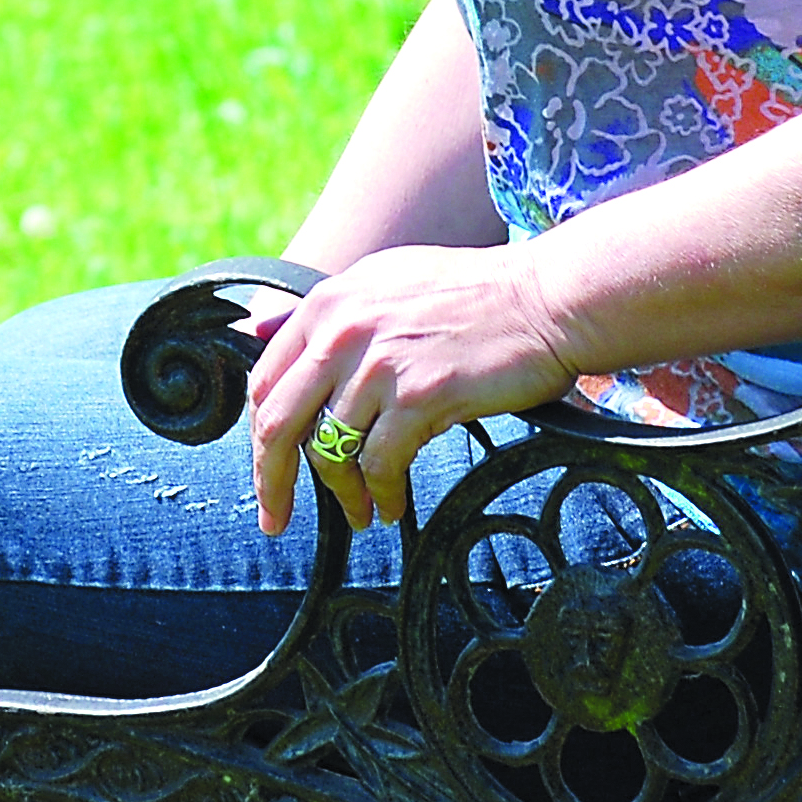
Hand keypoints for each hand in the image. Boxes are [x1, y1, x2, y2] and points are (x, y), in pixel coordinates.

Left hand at [245, 242, 577, 535]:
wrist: (546, 299)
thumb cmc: (472, 296)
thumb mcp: (383, 282)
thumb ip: (322, 313)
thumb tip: (255, 330)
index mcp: (329, 302)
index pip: (265, 380)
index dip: (258, 435)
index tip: (267, 469)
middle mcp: (344, 329)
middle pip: (278, 422)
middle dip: (271, 480)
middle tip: (276, 519)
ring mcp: (381, 363)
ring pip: (331, 450)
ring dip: (342, 494)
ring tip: (360, 512)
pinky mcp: (421, 395)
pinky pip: (380, 463)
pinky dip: (382, 493)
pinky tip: (392, 506)